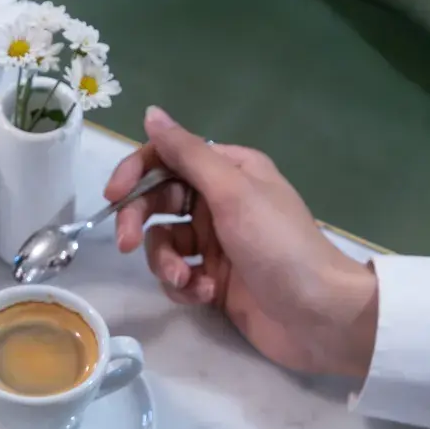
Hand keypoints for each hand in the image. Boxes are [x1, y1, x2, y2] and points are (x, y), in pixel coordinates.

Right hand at [105, 106, 378, 381]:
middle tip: (127, 246)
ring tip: (187, 282)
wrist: (316, 314)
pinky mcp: (213, 282)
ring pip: (164, 244)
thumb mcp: (232, 192)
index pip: (168, 159)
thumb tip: (151, 114)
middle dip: (140, 224)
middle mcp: (220, 202)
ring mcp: (216, 245)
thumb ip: (188, 154)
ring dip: (167, 264)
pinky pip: (178, 277)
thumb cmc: (279, 245)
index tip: (113, 197)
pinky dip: (184, 288)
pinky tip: (205, 296)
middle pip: (158, 203)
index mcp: (229, 171)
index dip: (136, 174)